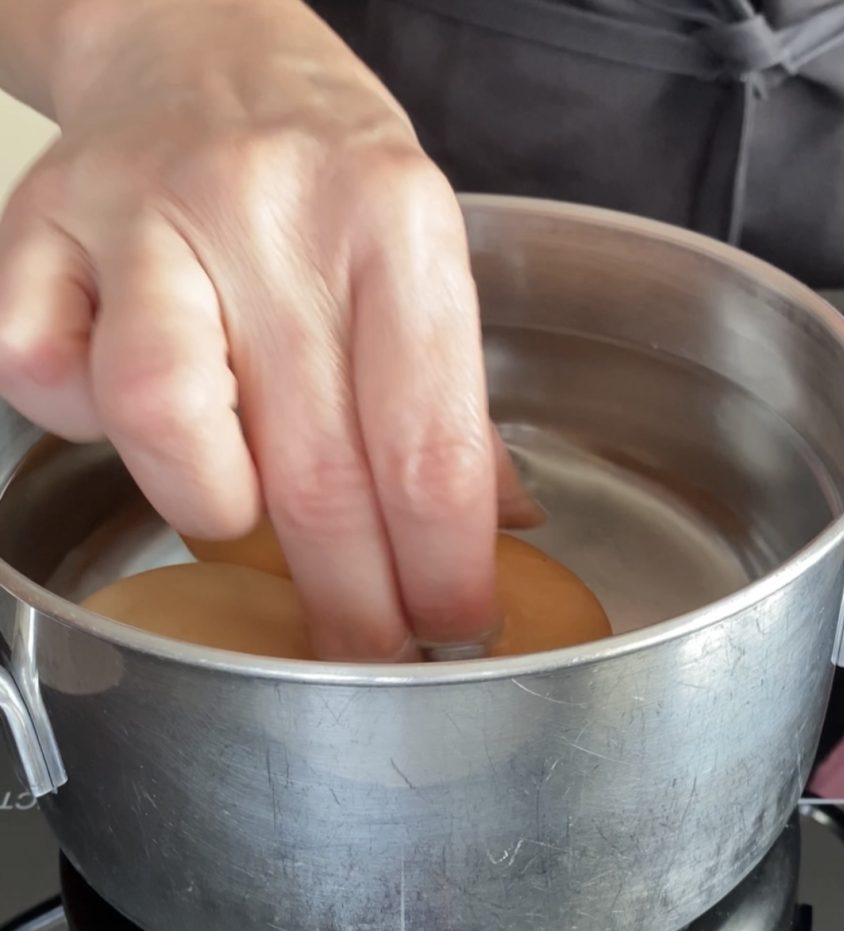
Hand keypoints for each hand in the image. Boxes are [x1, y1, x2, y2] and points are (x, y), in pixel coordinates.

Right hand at [0, 0, 535, 658]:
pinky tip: (136, 407)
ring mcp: (144, 214)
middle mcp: (270, 212)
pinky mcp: (38, 226)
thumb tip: (494, 525)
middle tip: (367, 654)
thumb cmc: (323, 166)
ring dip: (212, 511)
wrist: (198, 45)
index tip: (455, 629)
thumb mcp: (418, 254)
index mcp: (395, 218)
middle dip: (349, 598)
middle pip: (313, 466)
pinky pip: (41, 378)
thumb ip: (447, 393)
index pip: (428, 439)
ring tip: (240, 510)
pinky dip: (86, 426)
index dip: (442, 564)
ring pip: (163, 422)